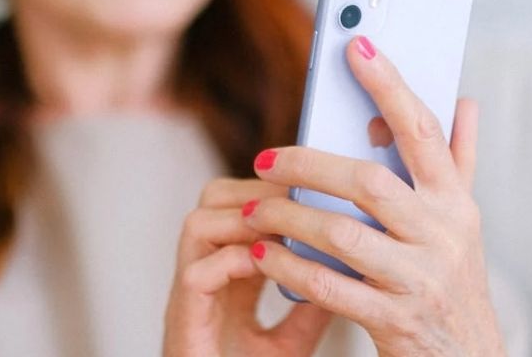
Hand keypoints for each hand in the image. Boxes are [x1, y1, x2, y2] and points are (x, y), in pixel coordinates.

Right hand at [163, 178, 330, 356]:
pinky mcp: (184, 320)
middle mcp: (204, 273)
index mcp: (226, 276)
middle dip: (253, 191)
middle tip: (294, 201)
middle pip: (212, 201)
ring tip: (280, 230)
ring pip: (197, 225)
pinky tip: (262, 265)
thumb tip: (347, 272)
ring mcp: (191, 294)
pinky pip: (197, 274)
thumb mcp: (288, 343)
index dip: (269, 191)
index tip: (308, 189)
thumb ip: (309, 307)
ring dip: (241, 220)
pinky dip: (231, 262)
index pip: (238, 207)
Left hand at [243, 36, 505, 356]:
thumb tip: (464, 99)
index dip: (389, 84)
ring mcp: (419, 278)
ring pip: (342, 234)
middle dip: (308, 165)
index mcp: (454, 200)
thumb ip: (457, 159)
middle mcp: (442, 234)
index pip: (421, 129)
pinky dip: (287, 267)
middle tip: (263, 159)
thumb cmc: (448, 272)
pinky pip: (328, 286)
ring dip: (287, 218)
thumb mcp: (459, 217)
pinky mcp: (393, 318)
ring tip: (252, 208)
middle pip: (368, 181)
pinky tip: (259, 254)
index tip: (355, 43)